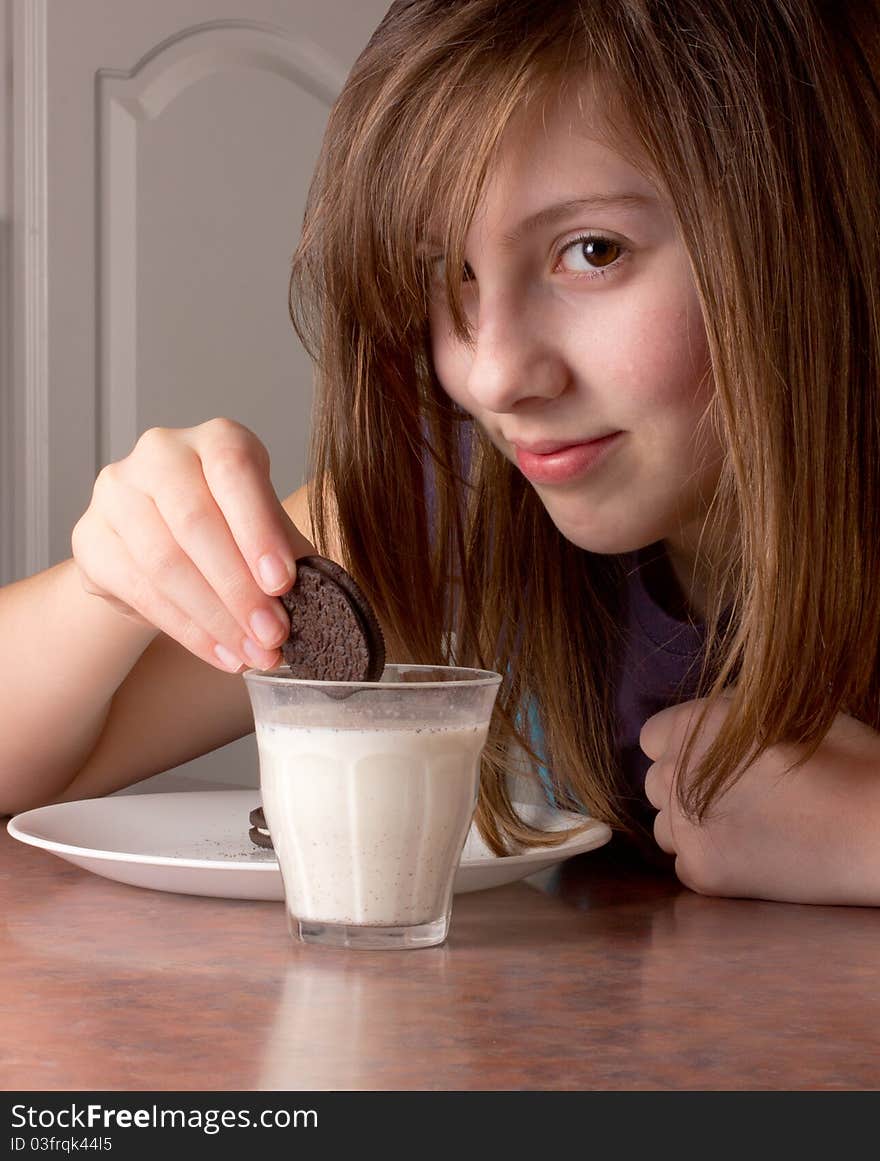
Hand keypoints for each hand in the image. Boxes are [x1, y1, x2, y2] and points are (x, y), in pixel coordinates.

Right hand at [72, 419, 313, 672]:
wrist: (157, 545)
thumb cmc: (228, 530)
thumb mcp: (266, 529)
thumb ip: (289, 552)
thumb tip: (325, 597)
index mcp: (216, 439)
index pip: (234, 471)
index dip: (259, 528)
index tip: (284, 583)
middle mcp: (160, 453)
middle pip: (195, 521)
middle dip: (239, 587)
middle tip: (274, 634)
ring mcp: (117, 493)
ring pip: (164, 561)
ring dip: (215, 617)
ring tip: (253, 653)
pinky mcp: (91, 539)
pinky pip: (140, 591)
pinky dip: (187, 630)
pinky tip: (221, 653)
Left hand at [640, 699, 879, 904]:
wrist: (871, 825)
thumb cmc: (840, 759)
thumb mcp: (777, 711)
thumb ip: (725, 717)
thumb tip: (708, 725)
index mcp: (691, 726)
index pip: (653, 738)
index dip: (683, 748)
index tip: (711, 761)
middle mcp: (674, 773)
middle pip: (657, 784)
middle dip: (685, 789)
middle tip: (737, 797)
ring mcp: (684, 826)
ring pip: (667, 827)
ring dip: (694, 827)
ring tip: (747, 828)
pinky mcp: (701, 871)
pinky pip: (686, 865)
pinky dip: (711, 863)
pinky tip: (753, 856)